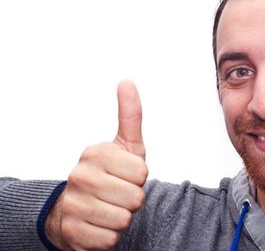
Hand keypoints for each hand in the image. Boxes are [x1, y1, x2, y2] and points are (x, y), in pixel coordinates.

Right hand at [45, 80, 148, 250]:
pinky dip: (110, 236)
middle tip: (118, 193)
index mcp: (95, 153)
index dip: (139, 178)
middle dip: (133, 199)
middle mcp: (80, 176)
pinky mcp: (71, 232)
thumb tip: (127, 81)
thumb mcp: (124, 144)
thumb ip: (130, 115)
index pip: (142, 173)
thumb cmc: (109, 174)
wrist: (75, 209)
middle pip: (135, 198)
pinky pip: (111, 240)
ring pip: (124, 220)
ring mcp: (73, 204)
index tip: (125, 175)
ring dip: (122, 218)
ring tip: (109, 207)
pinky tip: (98, 224)